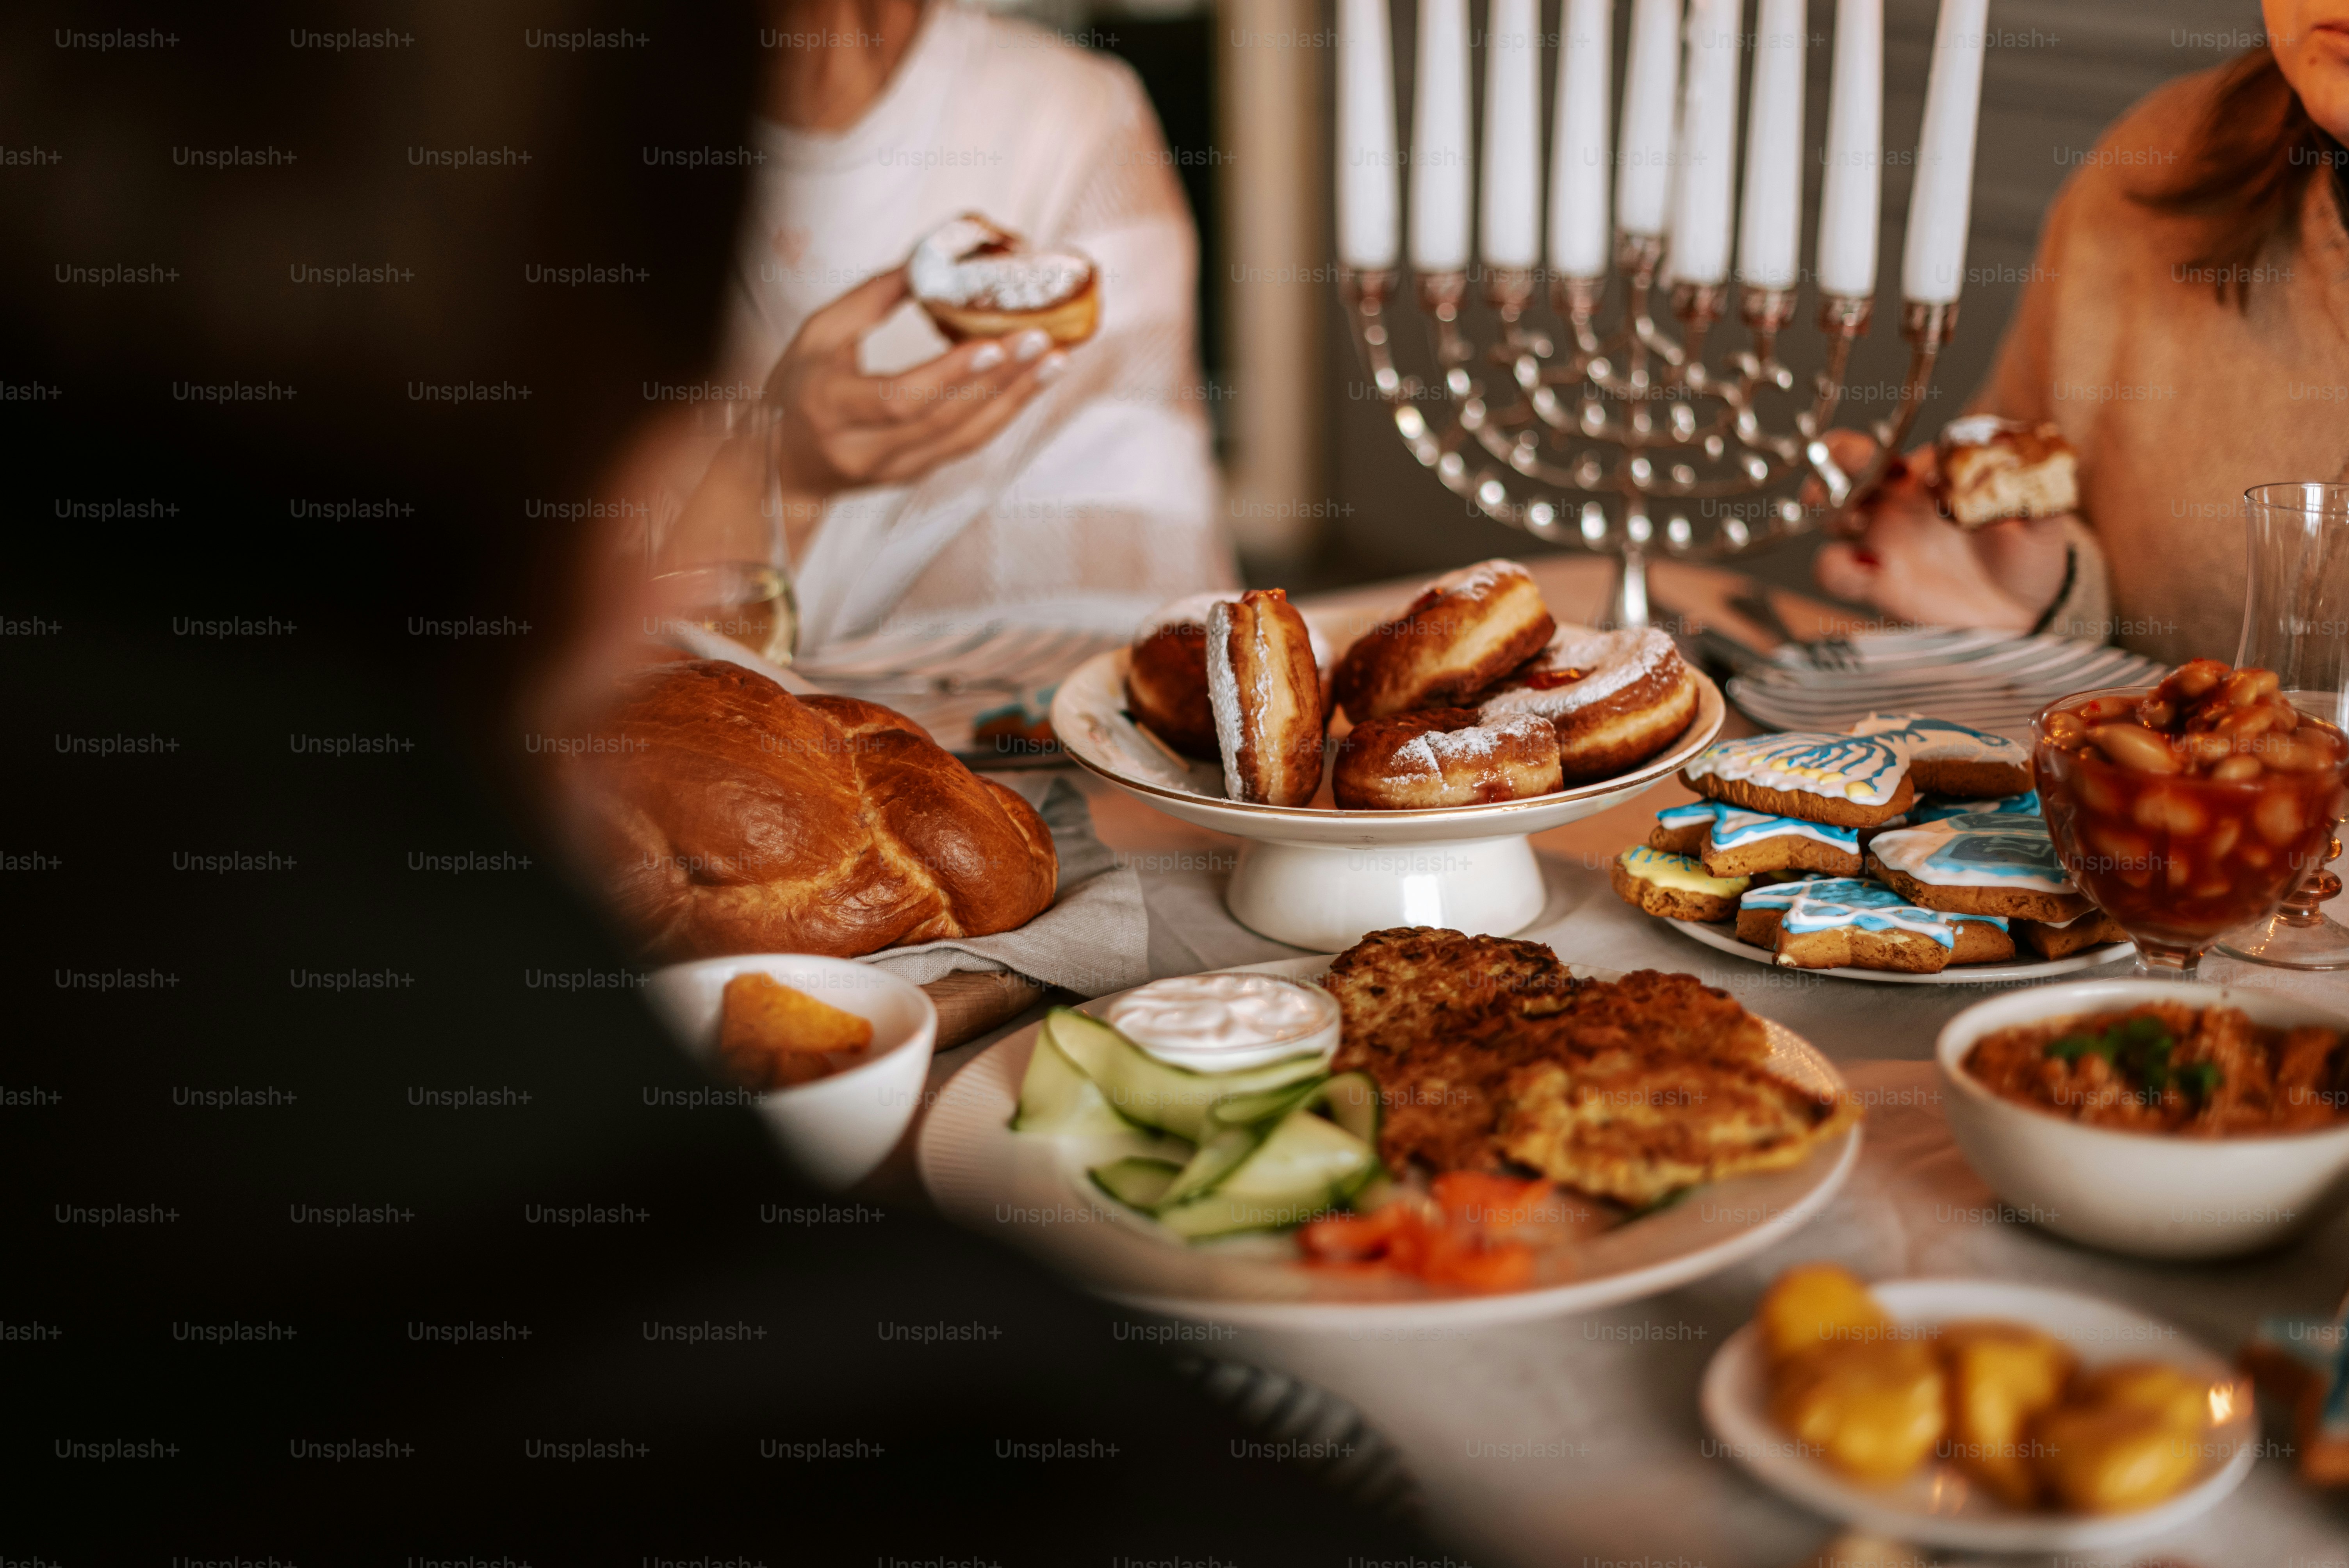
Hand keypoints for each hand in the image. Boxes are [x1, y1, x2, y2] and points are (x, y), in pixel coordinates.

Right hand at [763, 266, 1064, 500]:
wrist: (783, 464)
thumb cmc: (799, 388)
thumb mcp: (819, 333)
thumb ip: (873, 298)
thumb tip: (930, 261)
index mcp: (831, 407)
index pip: (899, 399)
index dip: (949, 375)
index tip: (992, 343)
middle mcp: (862, 449)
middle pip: (944, 420)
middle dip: (999, 380)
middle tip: (1044, 341)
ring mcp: (892, 470)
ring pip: (964, 439)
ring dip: (1014, 399)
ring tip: (1054, 360)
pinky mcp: (913, 476)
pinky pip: (966, 445)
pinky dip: (1002, 412)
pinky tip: (1030, 383)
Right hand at [1810, 430, 2072, 633]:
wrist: (2023, 607)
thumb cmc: (2028, 551)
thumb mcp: (2041, 514)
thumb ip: (2032, 485)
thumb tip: (2025, 452)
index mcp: (1928, 474)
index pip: (1893, 446)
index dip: (1880, 449)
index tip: (1898, 469)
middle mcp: (1896, 501)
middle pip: (1843, 470)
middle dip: (1826, 465)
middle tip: (1831, 480)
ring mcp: (1880, 540)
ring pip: (1828, 518)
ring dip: (1825, 515)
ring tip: (1849, 525)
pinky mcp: (1873, 582)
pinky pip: (1835, 572)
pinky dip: (1838, 570)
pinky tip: (1868, 574)